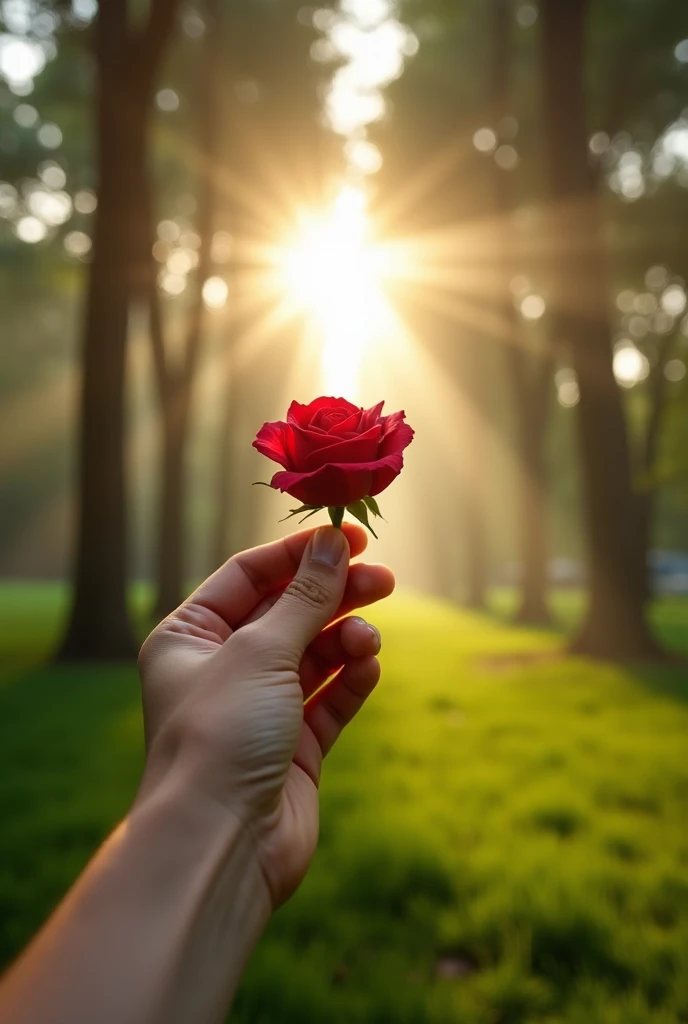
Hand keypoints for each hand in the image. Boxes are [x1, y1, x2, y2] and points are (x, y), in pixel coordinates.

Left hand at [137, 524, 393, 907]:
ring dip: (345, 640)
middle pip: (288, 613)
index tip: (349, 536)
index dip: (299, 554)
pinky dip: (350, 681)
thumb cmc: (221, 736)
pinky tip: (368, 667)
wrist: (221, 845)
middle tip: (383, 578)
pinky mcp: (293, 748)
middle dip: (334, 595)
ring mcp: (259, 710)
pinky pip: (328, 700)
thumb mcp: (261, 651)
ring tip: (369, 640)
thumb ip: (304, 597)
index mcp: (190, 637)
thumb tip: (332, 543)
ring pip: (313, 655)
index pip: (249, 576)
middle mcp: (221, 670)